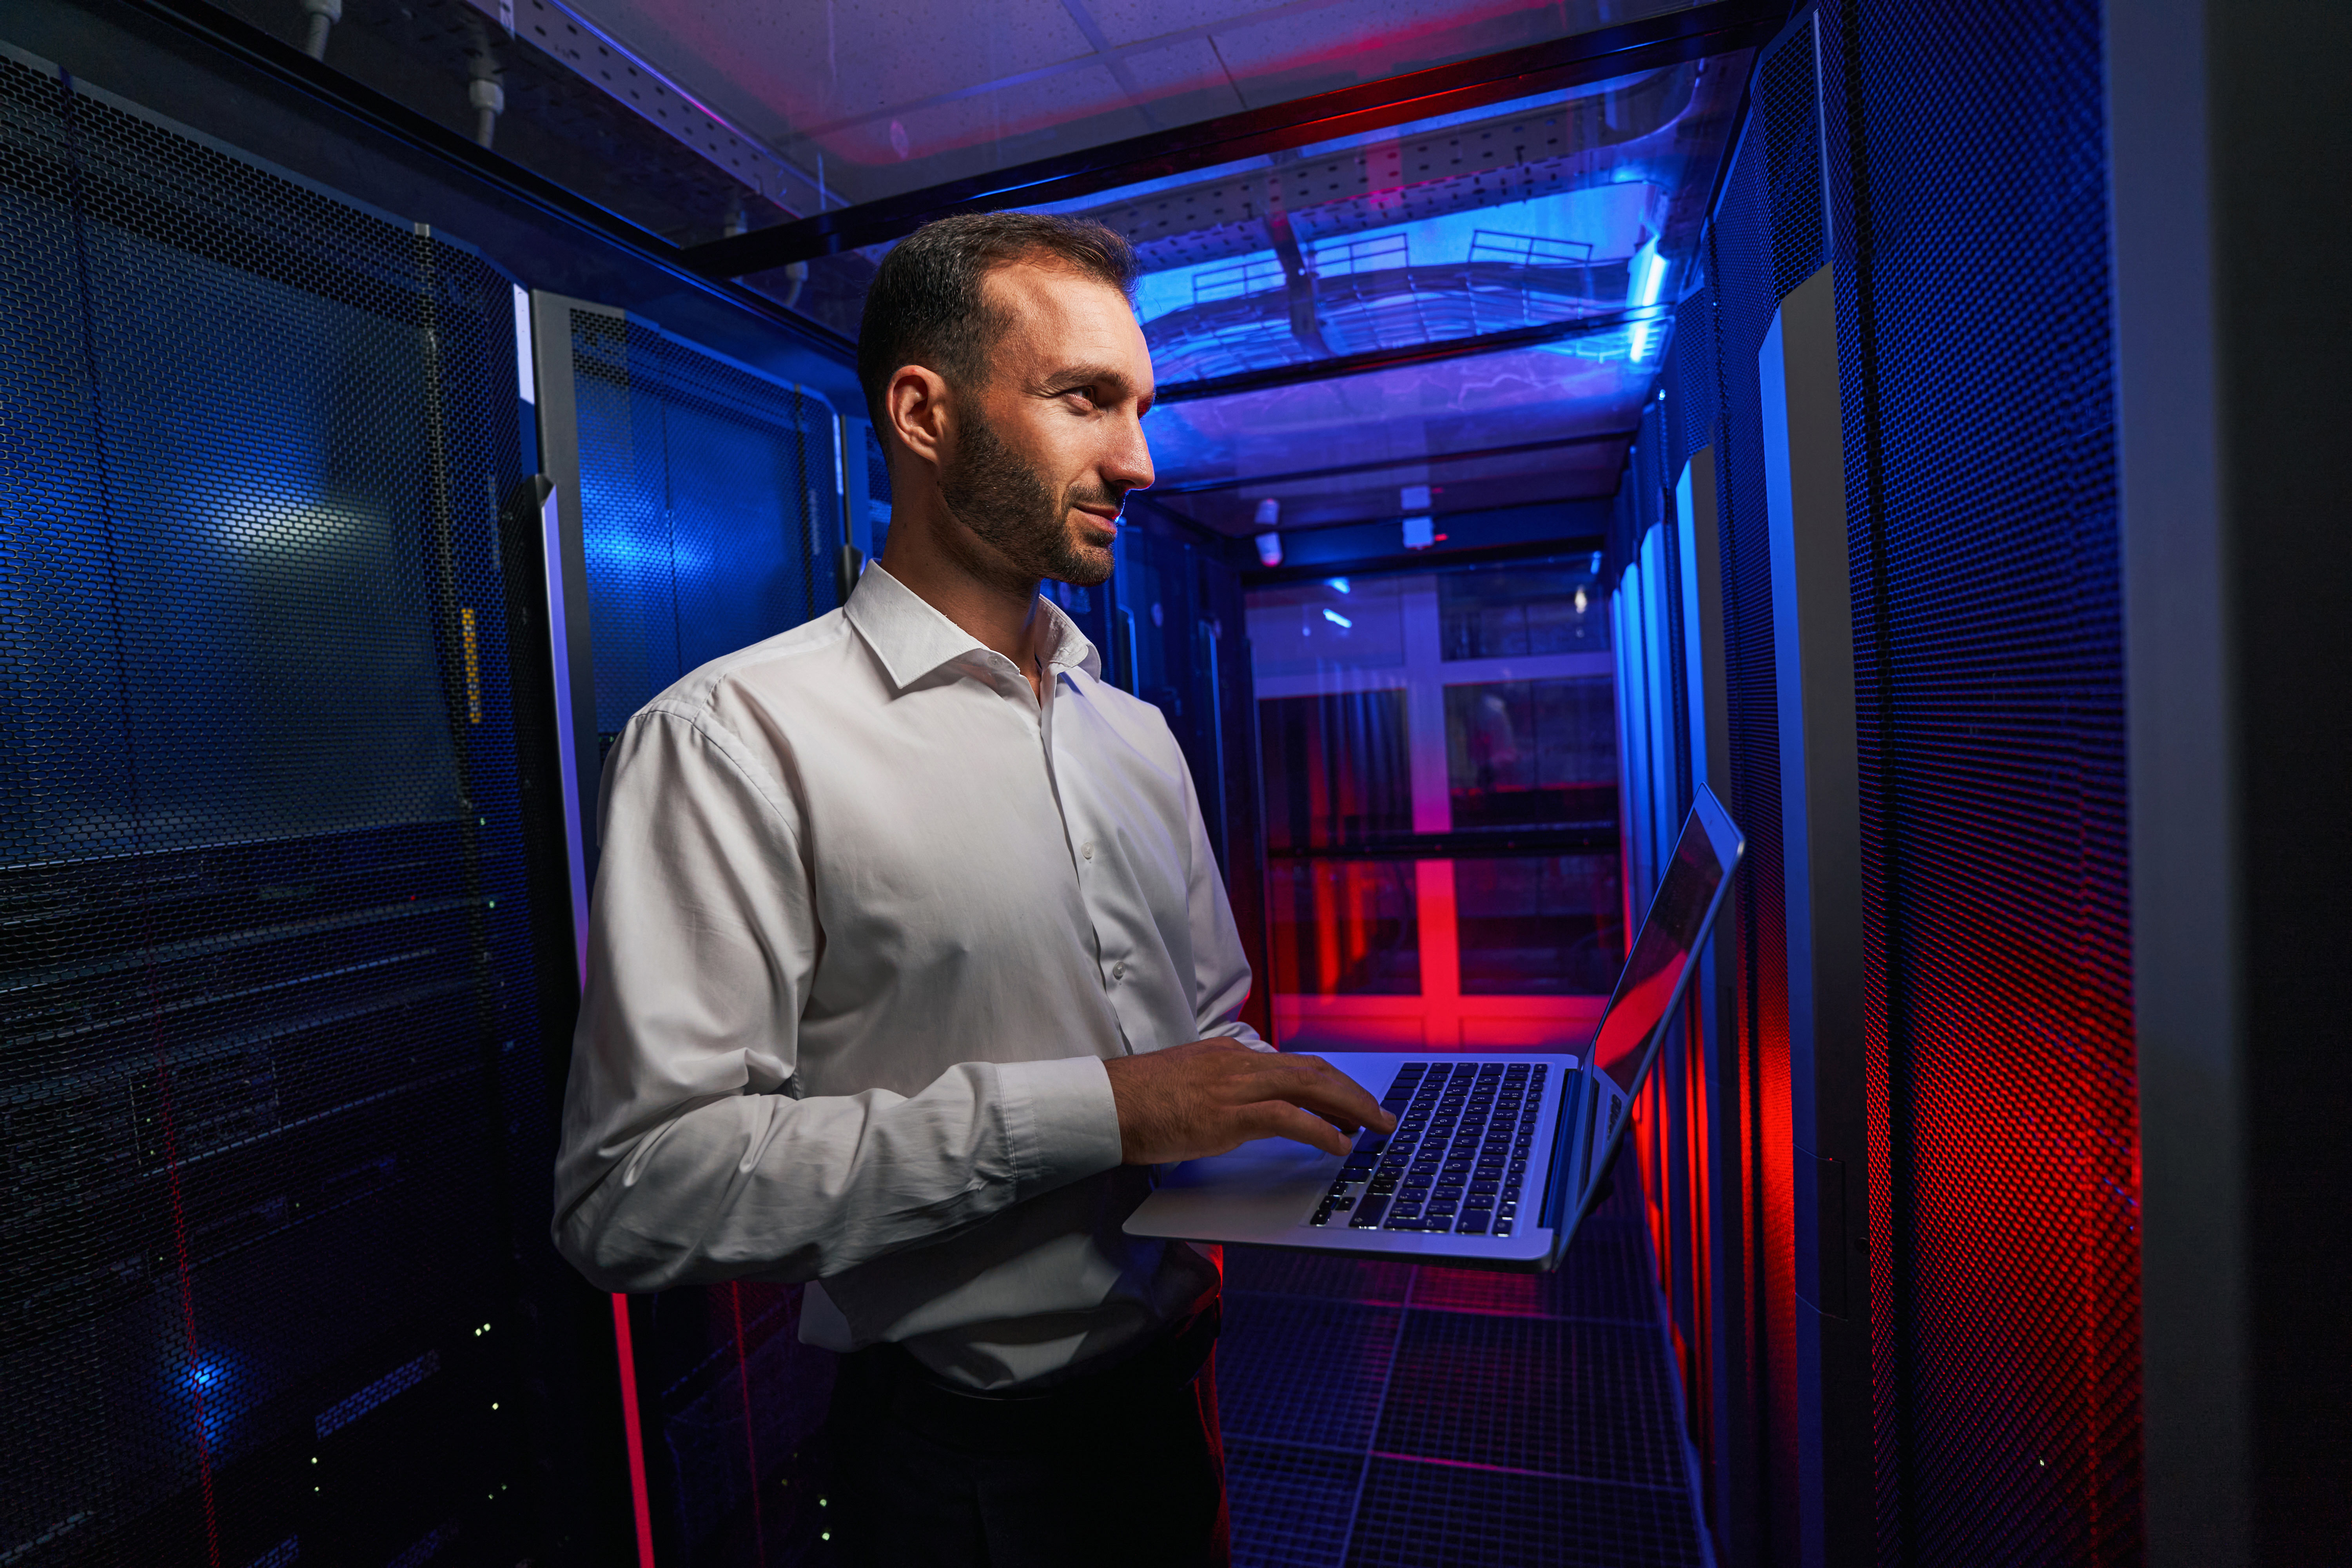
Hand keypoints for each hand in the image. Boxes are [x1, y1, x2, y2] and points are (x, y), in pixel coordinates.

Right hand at [1103, 1037, 1396, 1163]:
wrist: (1107, 1104)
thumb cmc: (1139, 1101)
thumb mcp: (1189, 1083)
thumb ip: (1220, 1087)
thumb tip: (1246, 1106)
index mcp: (1231, 1055)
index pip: (1294, 1064)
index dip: (1330, 1082)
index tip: (1352, 1101)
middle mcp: (1240, 1063)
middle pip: (1313, 1071)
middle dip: (1353, 1092)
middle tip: (1381, 1115)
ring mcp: (1236, 1086)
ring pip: (1310, 1087)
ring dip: (1351, 1108)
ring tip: (1375, 1128)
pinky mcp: (1229, 1114)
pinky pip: (1288, 1119)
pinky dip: (1321, 1131)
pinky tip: (1341, 1146)